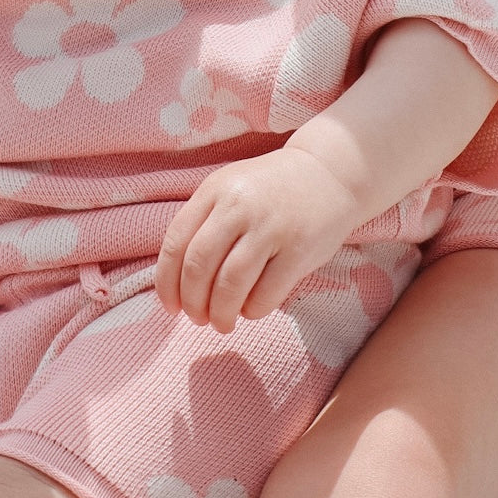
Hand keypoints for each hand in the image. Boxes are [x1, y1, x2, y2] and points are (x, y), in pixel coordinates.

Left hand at [155, 147, 363, 333]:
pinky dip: (252, 310)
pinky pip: (266, 293)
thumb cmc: (270, 192)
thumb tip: (175, 281)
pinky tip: (251, 310)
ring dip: (220, 313)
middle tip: (197, 319)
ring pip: (230, 284)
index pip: (176, 243)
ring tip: (222, 323)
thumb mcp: (230, 190)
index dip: (166, 282)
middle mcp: (239, 206)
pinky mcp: (300, 250)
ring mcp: (271, 227)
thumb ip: (202, 223)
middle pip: (199, 267)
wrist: (330, 173)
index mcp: (214, 190)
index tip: (170, 307)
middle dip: (192, 303)